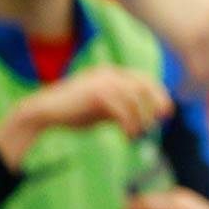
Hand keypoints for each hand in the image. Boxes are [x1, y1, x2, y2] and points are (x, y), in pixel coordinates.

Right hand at [0, 66, 172, 169]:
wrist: (43, 112)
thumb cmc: (73, 113)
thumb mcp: (102, 109)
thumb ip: (121, 109)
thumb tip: (145, 118)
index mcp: (111, 74)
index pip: (143, 79)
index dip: (158, 94)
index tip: (166, 111)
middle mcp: (109, 73)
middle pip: (144, 84)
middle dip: (156, 102)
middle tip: (162, 119)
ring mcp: (102, 81)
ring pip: (134, 98)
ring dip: (140, 118)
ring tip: (138, 134)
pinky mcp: (96, 94)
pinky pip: (122, 109)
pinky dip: (128, 123)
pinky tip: (128, 135)